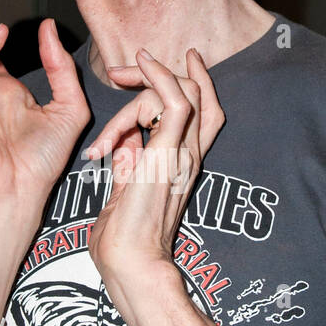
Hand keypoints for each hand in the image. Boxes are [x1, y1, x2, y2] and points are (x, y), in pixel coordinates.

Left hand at [85, 46, 224, 287]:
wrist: (129, 262)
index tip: (159, 63)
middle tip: (125, 69)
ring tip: (120, 72)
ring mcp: (183, 154)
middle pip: (199, 96)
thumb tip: (123, 139)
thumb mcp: (126, 186)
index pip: (204, 113)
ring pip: (187, 92)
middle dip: (163, 72)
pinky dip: (160, 77)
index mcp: (183, 164)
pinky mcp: (168, 154)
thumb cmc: (124, 237)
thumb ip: (129, 160)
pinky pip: (175, 102)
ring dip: (152, 75)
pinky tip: (143, 64)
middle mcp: (190, 156)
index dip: (193, 81)